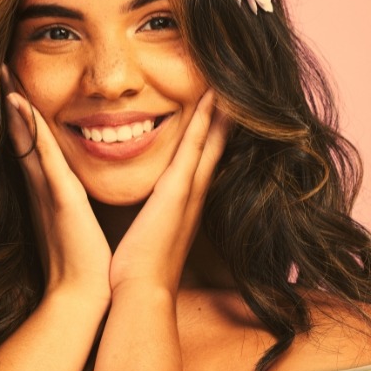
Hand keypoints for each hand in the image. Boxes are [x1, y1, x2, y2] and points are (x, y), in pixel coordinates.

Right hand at [1, 66, 111, 301]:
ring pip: (27, 136)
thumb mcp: (76, 218)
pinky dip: (28, 129)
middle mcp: (42, 182)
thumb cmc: (86, 259)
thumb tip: (70, 183)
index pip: (32, 139)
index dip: (20, 110)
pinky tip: (19, 103)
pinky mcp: (58, 197)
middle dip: (10, 97)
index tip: (13, 79)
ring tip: (2, 71)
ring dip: (13, 103)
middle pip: (21, 131)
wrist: (84, 294)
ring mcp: (47, 188)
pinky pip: (42, 156)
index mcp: (49, 186)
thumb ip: (69, 198)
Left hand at [109, 90, 228, 295]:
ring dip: (220, 109)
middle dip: (224, 115)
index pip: (202, 156)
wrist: (141, 290)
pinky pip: (195, 146)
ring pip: (209, 139)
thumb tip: (142, 205)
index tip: (217, 104)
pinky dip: (206, 121)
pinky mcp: (178, 189)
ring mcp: (190, 189)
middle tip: (232, 84)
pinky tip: (212, 97)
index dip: (211, 130)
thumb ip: (148, 213)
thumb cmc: (139, 266)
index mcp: (185, 200)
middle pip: (215, 144)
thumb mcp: (148, 230)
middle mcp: (195, 191)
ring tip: (226, 80)